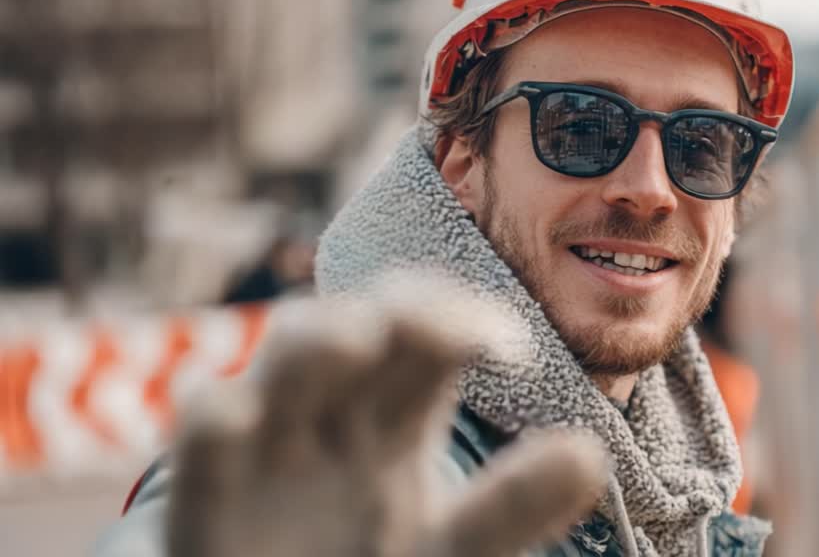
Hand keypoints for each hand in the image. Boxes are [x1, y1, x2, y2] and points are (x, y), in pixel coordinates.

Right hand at [165, 291, 606, 556]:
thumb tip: (590, 455)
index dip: (464, 318)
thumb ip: (511, 505)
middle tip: (446, 328)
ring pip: (285, 358)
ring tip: (359, 338)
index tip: (513, 350)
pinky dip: (216, 417)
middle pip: (365, 325)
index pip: (429, 333)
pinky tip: (236, 414)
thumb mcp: (451, 548)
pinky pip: (203, 438)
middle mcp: (334, 413)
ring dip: (317, 339)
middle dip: (401, 310)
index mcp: (396, 415)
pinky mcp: (208, 501)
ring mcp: (268, 447)